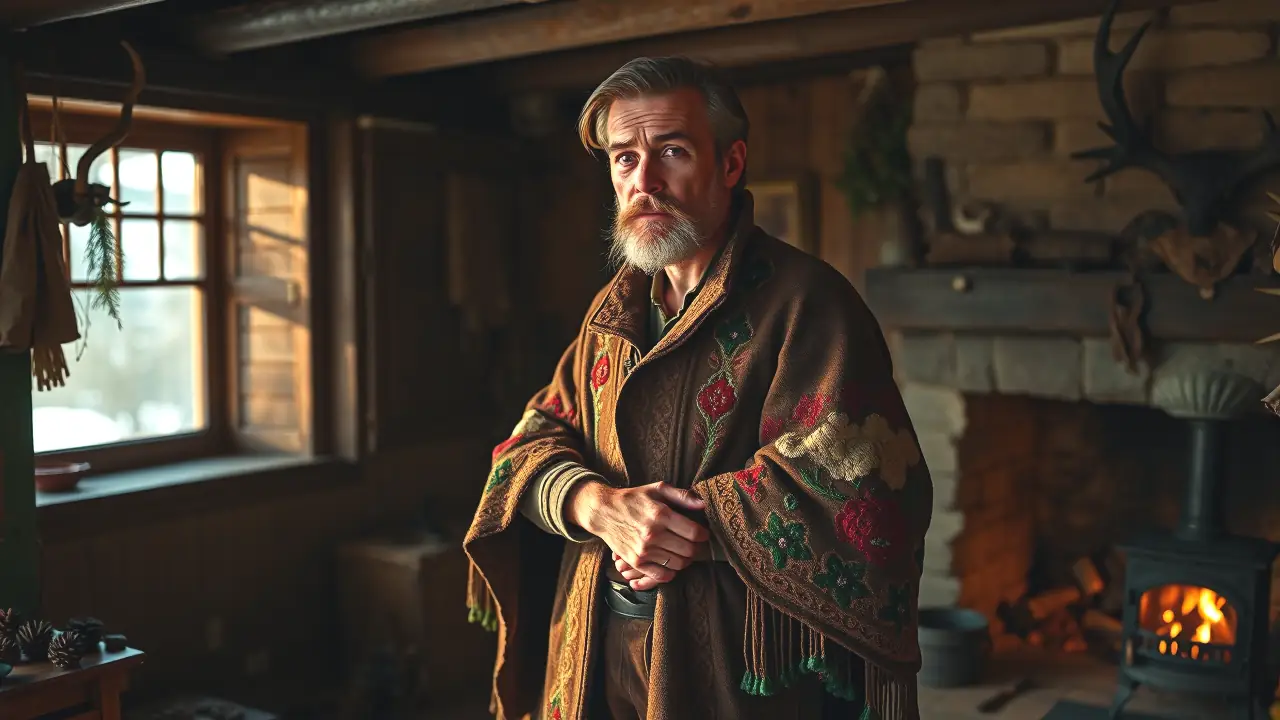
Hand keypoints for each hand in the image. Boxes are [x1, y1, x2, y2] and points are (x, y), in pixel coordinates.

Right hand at [565, 481, 707, 586]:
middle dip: (697, 548)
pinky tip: (671, 563)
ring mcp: (644, 550)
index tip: (703, 533)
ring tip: (683, 551)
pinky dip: (671, 572)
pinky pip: (662, 575)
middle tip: (696, 544)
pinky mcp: (636, 562)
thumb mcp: (657, 489)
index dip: (704, 534)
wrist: (603, 512)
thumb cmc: (633, 498)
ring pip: (678, 564)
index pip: (694, 532)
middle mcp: (653, 534)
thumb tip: (703, 504)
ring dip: (686, 560)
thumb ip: (682, 496)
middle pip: (689, 550)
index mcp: (661, 515)